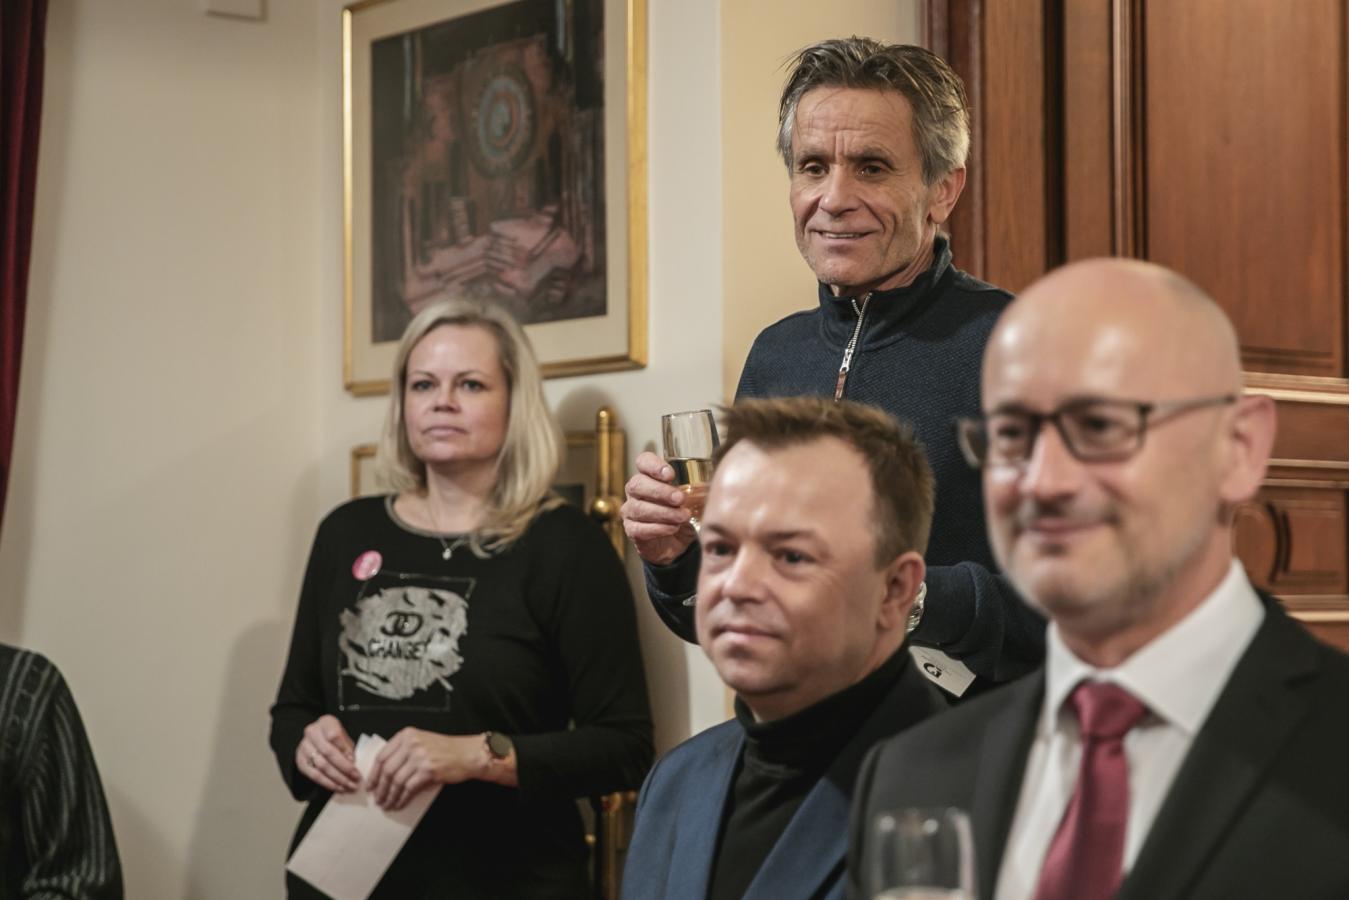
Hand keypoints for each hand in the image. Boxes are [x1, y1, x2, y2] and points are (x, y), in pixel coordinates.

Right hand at [297, 715, 359, 792]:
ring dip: (337, 778)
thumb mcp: (344, 737)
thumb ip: (347, 747)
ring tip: (349, 785)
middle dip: (344, 768)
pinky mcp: (300, 762)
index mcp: (325, 722)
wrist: (317, 740)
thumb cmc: (334, 738)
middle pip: (328, 752)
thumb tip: (352, 763)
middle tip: (355, 777)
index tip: (354, 761)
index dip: (345, 750)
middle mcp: (312, 733)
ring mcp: (304, 747)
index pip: (334, 735)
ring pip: (322, 766)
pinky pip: (314, 775)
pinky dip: (328, 783)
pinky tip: (338, 787)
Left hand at [366, 728, 486, 810]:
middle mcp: (412, 744)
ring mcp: (420, 757)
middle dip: (380, 788)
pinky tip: (400, 803)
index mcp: (407, 735)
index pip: (382, 755)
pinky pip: (409, 788)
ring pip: (396, 781)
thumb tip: (384, 774)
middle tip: (378, 798)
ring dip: (390, 796)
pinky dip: (402, 798)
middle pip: (387, 770)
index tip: (371, 784)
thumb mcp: (422, 742)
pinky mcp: (428, 770)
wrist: (468, 754)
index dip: (374, 773)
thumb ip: (404, 752)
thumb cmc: (447, 750)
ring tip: (387, 804)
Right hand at [620, 452, 696, 564]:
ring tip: (683, 517)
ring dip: (664, 512)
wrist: (677, 542)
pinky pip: (639, 528)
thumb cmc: (682, 513)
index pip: (643, 462)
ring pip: (639, 508)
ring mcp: (630, 511)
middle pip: (637, 484)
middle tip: (680, 499)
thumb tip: (710, 487)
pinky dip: (659, 528)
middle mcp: (635, 491)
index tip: (670, 475)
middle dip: (660, 491)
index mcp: (649, 476)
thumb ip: (697, 490)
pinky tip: (673, 528)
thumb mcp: (693, 499)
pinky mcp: (632, 531)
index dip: (653, 465)